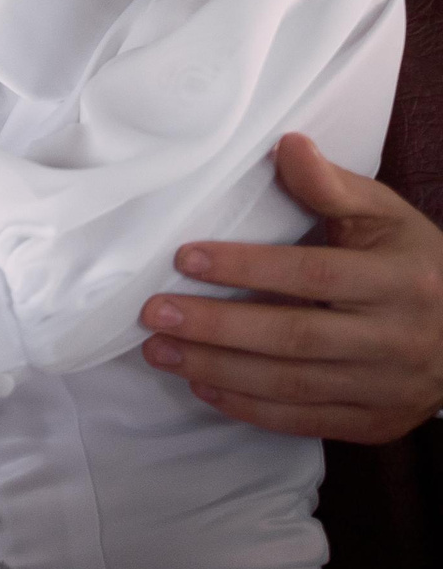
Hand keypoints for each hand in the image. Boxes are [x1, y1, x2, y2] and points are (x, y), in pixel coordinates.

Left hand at [139, 133, 442, 443]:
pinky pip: (304, 421)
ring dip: (216, 369)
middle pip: (293, 337)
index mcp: (401, 281)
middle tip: (153, 313)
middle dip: (216, 326)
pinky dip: (248, 408)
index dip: (246, 267)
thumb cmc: (414, 264)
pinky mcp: (376, 422)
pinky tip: (202, 386)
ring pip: (291, 384)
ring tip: (159, 350)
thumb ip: (332, 186)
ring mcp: (387, 388)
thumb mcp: (387, 217)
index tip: (185, 258)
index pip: (312, 274)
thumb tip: (287, 145)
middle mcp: (397, 339)